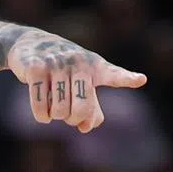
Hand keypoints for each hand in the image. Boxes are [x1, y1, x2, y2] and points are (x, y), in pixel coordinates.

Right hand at [6, 29, 146, 132]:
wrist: (31, 44)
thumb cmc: (63, 69)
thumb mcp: (81, 83)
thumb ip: (91, 108)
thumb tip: (86, 127)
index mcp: (95, 66)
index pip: (113, 75)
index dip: (127, 78)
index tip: (140, 80)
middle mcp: (78, 62)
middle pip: (81, 108)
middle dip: (73, 119)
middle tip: (68, 117)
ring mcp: (56, 63)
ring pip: (59, 109)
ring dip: (55, 117)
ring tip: (53, 110)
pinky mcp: (35, 68)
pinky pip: (41, 105)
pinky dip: (42, 117)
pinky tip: (44, 116)